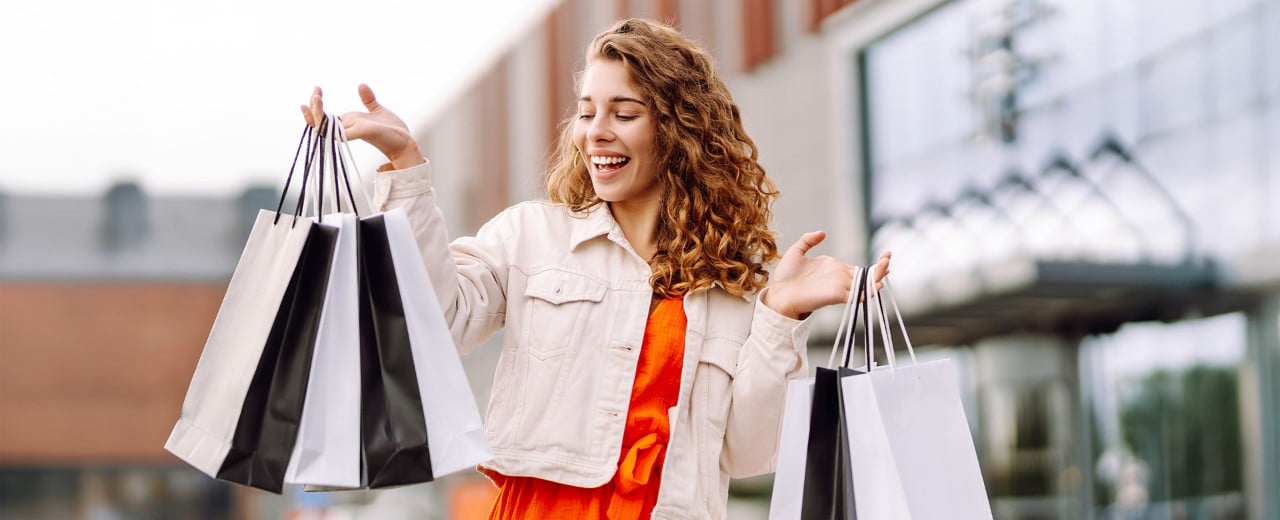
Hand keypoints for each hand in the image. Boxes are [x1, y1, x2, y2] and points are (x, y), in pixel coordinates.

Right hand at [301, 84, 423, 169]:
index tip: (316, 90)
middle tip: (315, 92)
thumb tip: (361, 85)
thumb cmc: (392, 130)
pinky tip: (325, 117)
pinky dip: (329, 125)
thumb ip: (368, 99)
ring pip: (325, 126)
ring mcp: (352, 132)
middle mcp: (347, 129)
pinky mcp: (360, 132)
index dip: (316, 107)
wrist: (405, 141)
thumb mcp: (378, 110)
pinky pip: (339, 132)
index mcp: (348, 123)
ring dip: (317, 113)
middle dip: (313, 108)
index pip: (324, 118)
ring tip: (316, 97)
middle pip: (320, 122)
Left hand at [761, 231, 891, 319]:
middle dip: (881, 268)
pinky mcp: (836, 296)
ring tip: (887, 264)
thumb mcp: (797, 251)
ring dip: (878, 276)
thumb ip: (809, 240)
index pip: (859, 267)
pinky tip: (876, 284)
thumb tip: (823, 232)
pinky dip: (867, 290)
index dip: (874, 264)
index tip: (886, 255)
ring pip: (865, 284)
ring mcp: (839, 287)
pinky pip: (856, 294)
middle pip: (867, 275)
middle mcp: (840, 278)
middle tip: (889, 257)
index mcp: (834, 268)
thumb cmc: (785, 277)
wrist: (778, 293)